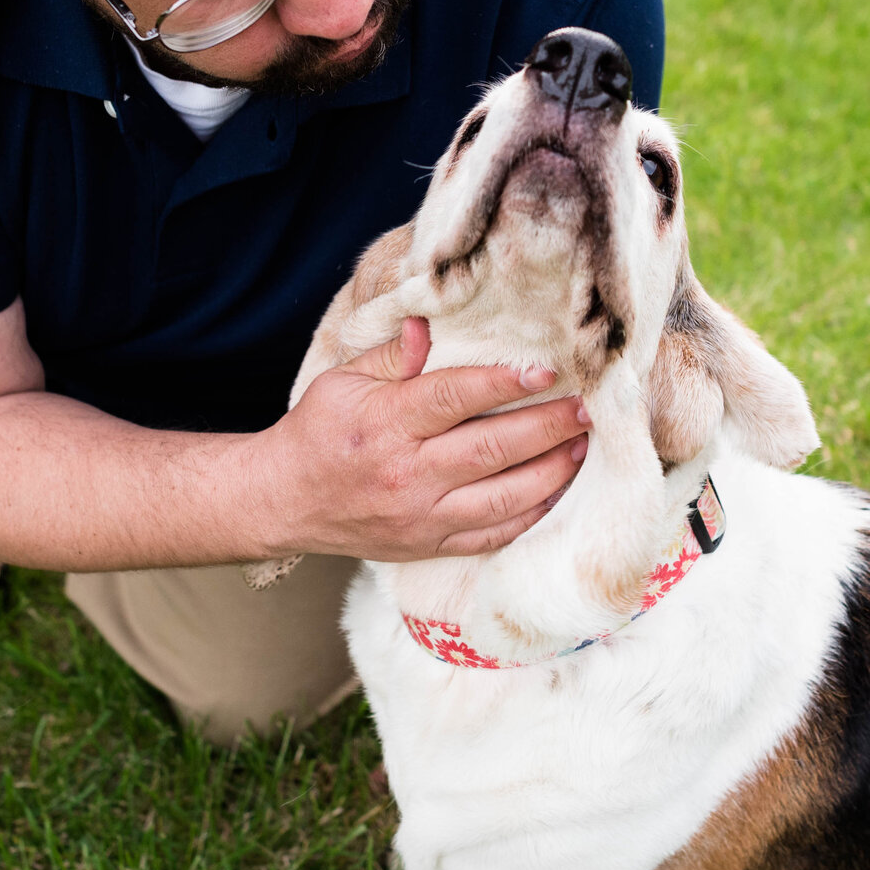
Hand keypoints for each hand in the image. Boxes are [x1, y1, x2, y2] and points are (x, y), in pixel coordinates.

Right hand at [256, 318, 590, 562]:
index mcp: (384, 424)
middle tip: (586, 408)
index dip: (504, 384)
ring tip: (580, 444)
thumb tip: (431, 324)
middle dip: (547, 426)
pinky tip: (556, 488)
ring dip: (551, 470)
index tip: (546, 371)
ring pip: (503, 497)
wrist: (283, 501)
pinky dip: (532, 513)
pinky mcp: (429, 544)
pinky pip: (494, 534)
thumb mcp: (344, 380)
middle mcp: (407, 474)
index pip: (454, 399)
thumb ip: (394, 355)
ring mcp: (421, 516)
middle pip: (491, 449)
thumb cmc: (318, 432)